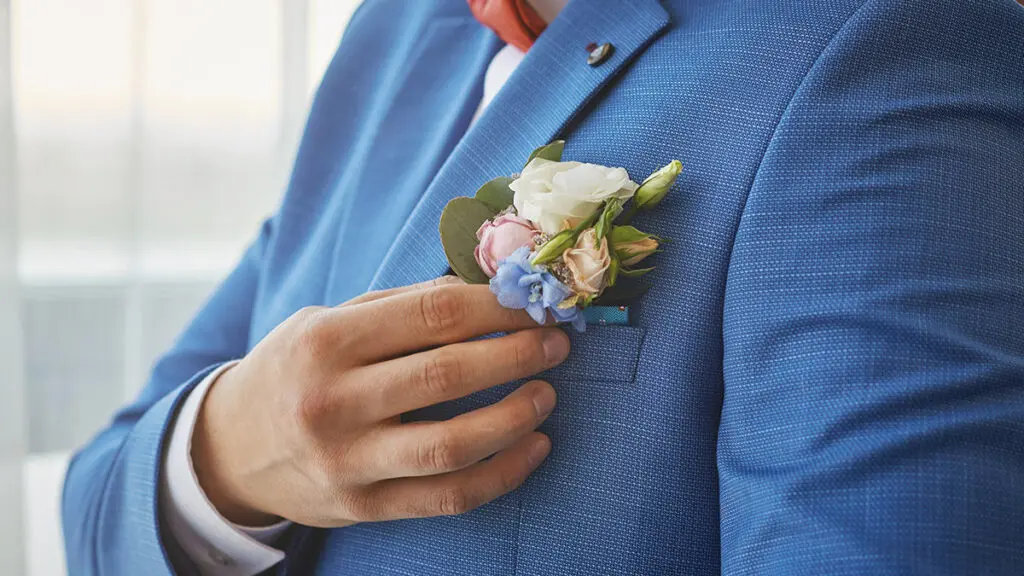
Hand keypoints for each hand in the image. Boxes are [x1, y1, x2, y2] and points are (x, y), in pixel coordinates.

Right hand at [190, 277, 569, 527]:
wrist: (230, 449)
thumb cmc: (293, 370)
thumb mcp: (327, 321)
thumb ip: (400, 306)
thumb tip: (484, 288)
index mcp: (326, 341)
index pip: (431, 314)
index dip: (495, 306)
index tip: (534, 302)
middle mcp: (333, 402)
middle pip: (446, 375)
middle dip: (516, 354)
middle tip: (555, 343)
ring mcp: (347, 461)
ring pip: (451, 445)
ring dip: (514, 417)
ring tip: (546, 394)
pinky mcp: (363, 507)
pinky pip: (446, 497)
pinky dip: (501, 474)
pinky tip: (532, 447)